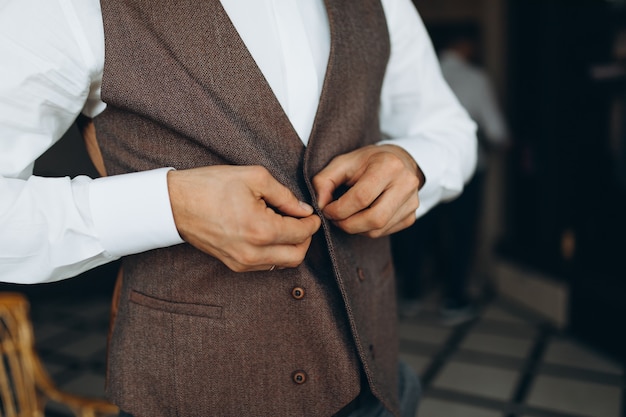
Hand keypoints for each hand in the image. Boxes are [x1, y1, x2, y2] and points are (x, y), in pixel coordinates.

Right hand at [167, 166, 320, 271]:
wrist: (174, 203)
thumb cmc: (210, 186)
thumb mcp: (254, 177)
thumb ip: (285, 195)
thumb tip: (303, 209)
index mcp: (261, 230)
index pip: (301, 234)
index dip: (312, 222)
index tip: (312, 214)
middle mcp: (253, 253)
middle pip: (297, 255)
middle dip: (305, 238)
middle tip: (302, 220)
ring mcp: (242, 262)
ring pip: (283, 264)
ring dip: (291, 247)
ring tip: (285, 225)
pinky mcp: (233, 265)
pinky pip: (265, 265)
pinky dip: (275, 252)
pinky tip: (270, 234)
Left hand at [313, 145, 422, 237]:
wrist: (399, 160)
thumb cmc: (367, 162)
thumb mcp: (342, 162)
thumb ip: (324, 181)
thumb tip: (319, 206)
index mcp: (389, 166)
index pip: (361, 198)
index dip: (339, 209)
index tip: (327, 210)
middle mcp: (406, 184)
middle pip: (374, 218)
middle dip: (348, 224)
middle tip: (335, 219)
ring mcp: (412, 202)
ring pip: (378, 229)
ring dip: (356, 229)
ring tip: (346, 217)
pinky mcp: (412, 216)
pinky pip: (384, 232)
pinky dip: (367, 230)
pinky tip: (361, 217)